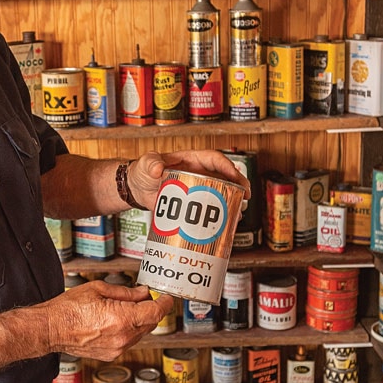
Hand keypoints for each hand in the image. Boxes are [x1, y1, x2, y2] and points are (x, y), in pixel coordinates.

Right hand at [44, 282, 173, 359]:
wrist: (51, 328)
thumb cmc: (68, 309)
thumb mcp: (98, 289)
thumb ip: (125, 292)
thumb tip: (142, 292)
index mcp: (121, 318)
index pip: (155, 312)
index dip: (164, 302)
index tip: (167, 297)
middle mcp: (123, 337)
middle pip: (151, 323)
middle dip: (150, 309)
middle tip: (144, 296)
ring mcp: (117, 348)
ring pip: (141, 333)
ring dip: (139, 320)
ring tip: (125, 307)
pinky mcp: (111, 354)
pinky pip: (129, 341)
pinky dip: (128, 330)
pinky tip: (116, 320)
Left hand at [127, 150, 250, 210]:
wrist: (136, 189)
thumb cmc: (142, 171)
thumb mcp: (145, 163)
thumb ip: (150, 163)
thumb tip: (157, 168)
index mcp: (191, 159)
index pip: (214, 159)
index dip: (227, 166)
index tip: (236, 176)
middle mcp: (198, 173)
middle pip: (225, 176)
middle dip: (238, 184)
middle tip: (246, 196)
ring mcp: (198, 189)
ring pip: (222, 192)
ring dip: (233, 200)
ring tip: (239, 211)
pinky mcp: (194, 204)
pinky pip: (211, 208)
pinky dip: (220, 215)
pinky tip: (227, 223)